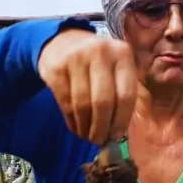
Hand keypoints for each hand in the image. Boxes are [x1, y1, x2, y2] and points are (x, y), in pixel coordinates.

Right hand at [39, 28, 137, 144]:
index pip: (126, 95)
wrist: (61, 41)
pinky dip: (71, 121)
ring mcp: (76, 58)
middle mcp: (100, 52)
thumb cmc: (96, 62)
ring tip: (88, 136)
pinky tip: (76, 128)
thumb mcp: (116, 66)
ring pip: (83, 105)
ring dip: (86, 127)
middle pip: (103, 102)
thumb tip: (118, 133)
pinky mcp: (56, 69)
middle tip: (99, 140)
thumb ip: (122, 91)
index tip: (116, 136)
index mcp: (122, 53)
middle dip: (102, 127)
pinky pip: (65, 103)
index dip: (121, 120)